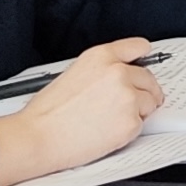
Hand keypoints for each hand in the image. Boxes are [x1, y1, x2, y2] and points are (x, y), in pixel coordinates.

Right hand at [0, 38, 161, 185]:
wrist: (36, 138)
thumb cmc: (46, 113)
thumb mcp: (73, 74)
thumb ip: (101, 70)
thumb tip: (120, 76)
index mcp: (101, 56)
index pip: (138, 47)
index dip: (142, 58)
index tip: (146, 62)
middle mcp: (118, 72)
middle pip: (148, 79)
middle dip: (142, 92)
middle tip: (126, 105)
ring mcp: (127, 97)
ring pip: (148, 103)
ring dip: (136, 112)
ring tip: (108, 121)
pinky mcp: (130, 121)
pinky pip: (140, 125)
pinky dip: (128, 131)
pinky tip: (106, 132)